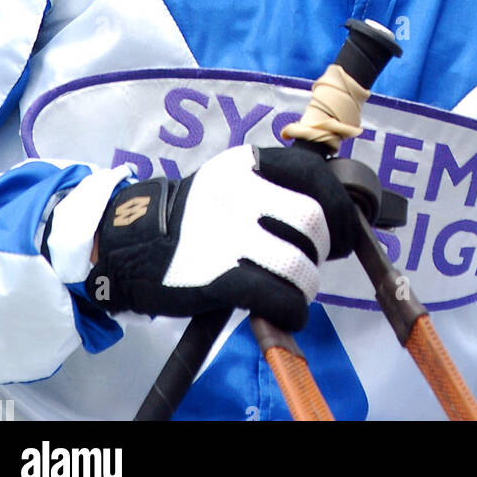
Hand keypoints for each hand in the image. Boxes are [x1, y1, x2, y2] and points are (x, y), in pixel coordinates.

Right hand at [86, 143, 358, 329]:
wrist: (133, 246)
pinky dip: (293, 310)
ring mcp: (230, 236)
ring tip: (298, 289)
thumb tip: (332, 214)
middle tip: (314, 261)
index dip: (340, 206)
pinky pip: (278, 298)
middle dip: (325, 247)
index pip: (314, 174)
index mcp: (247, 162)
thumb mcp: (230, 180)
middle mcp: (242, 193)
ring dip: (308, 283)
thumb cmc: (193, 216)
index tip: (343, 230)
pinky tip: (289, 313)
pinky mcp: (221, 278)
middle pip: (313, 220)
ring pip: (300, 263)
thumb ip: (274, 186)